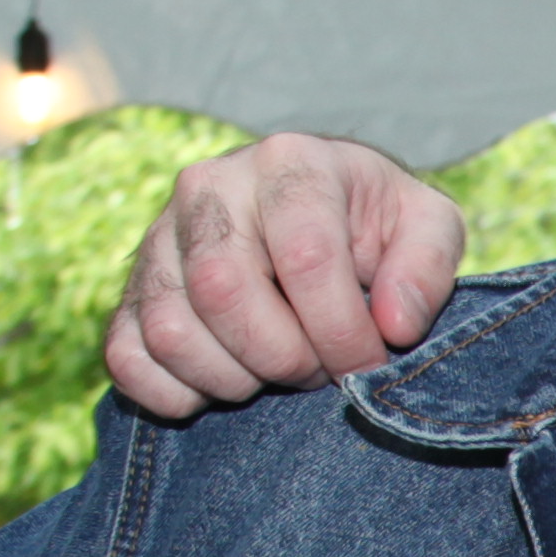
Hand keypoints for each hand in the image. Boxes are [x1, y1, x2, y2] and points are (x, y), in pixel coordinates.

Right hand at [100, 134, 468, 419]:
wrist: (308, 221)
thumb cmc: (372, 229)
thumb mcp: (425, 229)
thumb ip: (428, 268)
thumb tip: (393, 325)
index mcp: (289, 162)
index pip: (305, 257)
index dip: (342, 330)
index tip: (367, 362)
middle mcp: (209, 187)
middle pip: (225, 293)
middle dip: (284, 358)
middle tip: (319, 370)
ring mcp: (157, 237)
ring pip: (172, 332)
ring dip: (233, 380)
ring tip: (276, 371)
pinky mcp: (128, 290)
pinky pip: (127, 360)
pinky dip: (176, 394)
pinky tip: (226, 382)